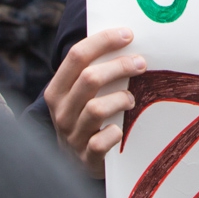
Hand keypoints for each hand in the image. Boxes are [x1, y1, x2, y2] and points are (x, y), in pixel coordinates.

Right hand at [43, 27, 146, 177]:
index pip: (76, 55)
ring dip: (121, 99)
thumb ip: (92, 71)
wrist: (73, 163)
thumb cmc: (84, 118)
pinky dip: (114, 134)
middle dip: (120, 66)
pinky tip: (121, 130)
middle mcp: (60, 111)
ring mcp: (71, 135)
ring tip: (131, 99)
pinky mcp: (85, 158)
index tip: (128, 34)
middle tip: (141, 63)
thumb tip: (125, 38)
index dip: (103, 41)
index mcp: (56, 90)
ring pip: (96, 108)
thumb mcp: (79, 95)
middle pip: (89, 78)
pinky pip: (101, 142)